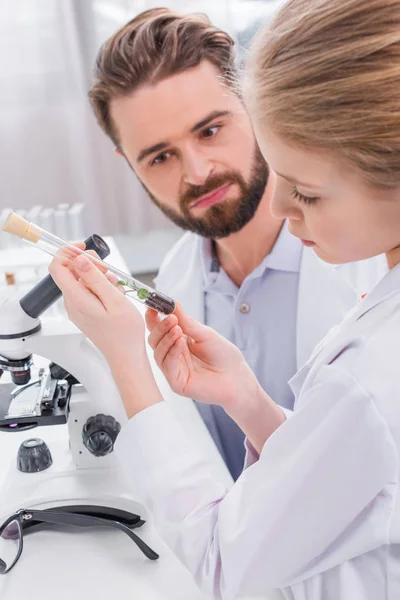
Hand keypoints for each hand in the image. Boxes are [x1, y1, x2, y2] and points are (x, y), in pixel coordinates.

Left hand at [49, 251, 162, 416]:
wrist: (126, 356)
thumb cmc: (124, 332)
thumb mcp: (114, 300)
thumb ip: (95, 278)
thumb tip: (79, 260)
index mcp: (76, 298)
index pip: (57, 266)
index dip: (68, 252)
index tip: (84, 248)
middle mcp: (72, 303)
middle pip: (71, 271)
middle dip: (89, 265)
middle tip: (109, 273)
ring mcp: (77, 308)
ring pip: (81, 280)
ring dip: (98, 277)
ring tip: (115, 288)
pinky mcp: (84, 312)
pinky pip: (87, 291)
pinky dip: (100, 287)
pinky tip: (114, 296)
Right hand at [146, 304, 259, 411]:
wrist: (237, 378)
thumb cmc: (223, 356)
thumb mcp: (205, 333)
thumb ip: (186, 321)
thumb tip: (173, 303)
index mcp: (178, 341)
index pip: (158, 329)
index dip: (153, 317)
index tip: (152, 305)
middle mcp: (173, 355)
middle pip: (154, 340)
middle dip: (160, 327)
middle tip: (171, 318)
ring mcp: (173, 369)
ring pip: (158, 353)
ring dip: (166, 338)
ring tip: (177, 329)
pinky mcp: (176, 383)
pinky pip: (167, 366)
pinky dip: (172, 352)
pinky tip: (180, 343)